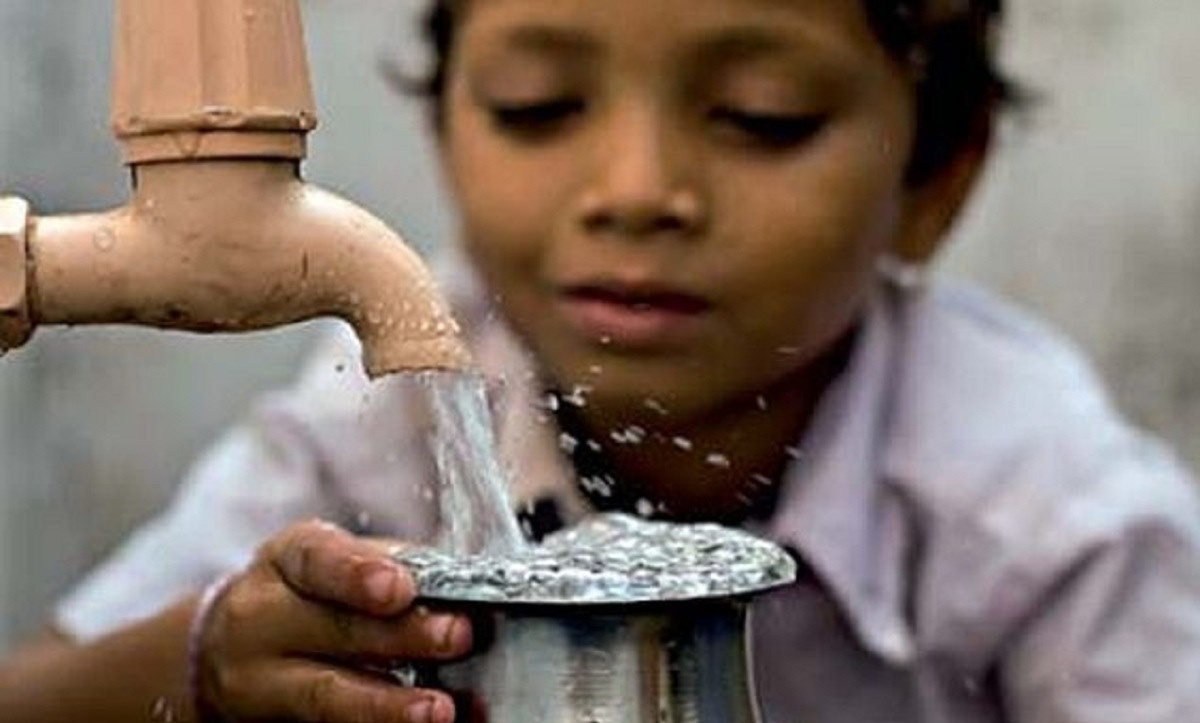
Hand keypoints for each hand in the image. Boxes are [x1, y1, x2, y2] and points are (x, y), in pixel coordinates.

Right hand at [193, 520, 471, 722]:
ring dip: (385, 705)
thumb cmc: (311, 595)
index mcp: (286, 562)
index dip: (358, 573)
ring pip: (323, 696)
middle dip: (399, 636)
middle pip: (330, 629)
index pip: (317, 560)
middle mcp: (260, 619)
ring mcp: (258, 682)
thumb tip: (463, 586)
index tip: (401, 586)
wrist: (232, 651)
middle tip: (457, 635)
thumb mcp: (336, 563)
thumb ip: (392, 568)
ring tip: (437, 709)